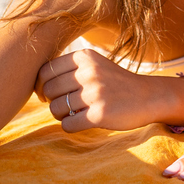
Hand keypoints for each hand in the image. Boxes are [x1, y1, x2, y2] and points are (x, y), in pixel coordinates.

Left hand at [36, 49, 183, 132]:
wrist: (148, 96)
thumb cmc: (115, 82)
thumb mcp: (94, 64)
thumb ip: (68, 68)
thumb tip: (36, 85)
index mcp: (84, 57)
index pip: (45, 71)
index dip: (41, 86)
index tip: (47, 94)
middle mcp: (89, 72)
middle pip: (49, 91)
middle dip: (52, 102)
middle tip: (65, 106)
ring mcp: (95, 93)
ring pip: (55, 109)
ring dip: (61, 115)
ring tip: (75, 113)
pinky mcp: (100, 114)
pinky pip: (68, 125)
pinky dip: (70, 126)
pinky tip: (81, 122)